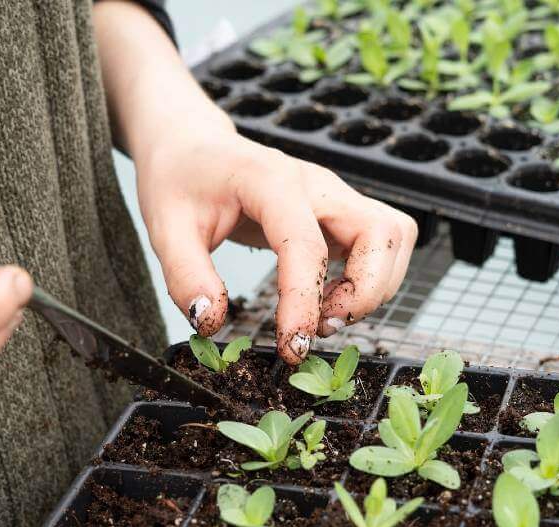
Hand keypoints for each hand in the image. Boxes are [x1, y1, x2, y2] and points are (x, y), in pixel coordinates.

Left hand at [135, 132, 415, 364]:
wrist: (191, 147)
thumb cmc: (179, 181)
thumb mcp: (164, 229)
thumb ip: (186, 277)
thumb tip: (212, 322)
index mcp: (270, 181)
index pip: (306, 245)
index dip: (304, 302)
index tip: (291, 346)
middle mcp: (316, 183)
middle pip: (382, 232)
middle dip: (366, 293)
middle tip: (322, 327)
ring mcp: (334, 195)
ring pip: (393, 237)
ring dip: (375, 286)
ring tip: (326, 316)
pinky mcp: (339, 211)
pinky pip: (382, 243)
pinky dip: (372, 278)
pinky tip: (329, 299)